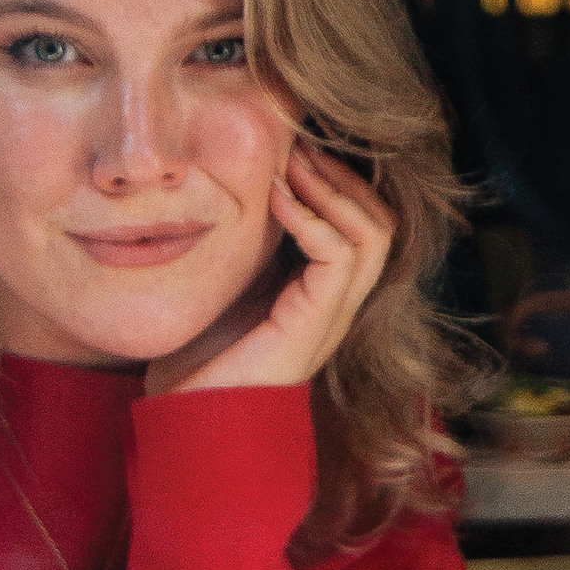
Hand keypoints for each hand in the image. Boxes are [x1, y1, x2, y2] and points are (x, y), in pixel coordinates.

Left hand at [147, 141, 395, 394]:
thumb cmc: (197, 362)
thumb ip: (248, 250)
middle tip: (301, 148)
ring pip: (374, 236)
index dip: (340, 184)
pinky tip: (278, 200)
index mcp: (320, 297)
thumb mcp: (228, 288)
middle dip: (344, 178)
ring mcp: (331, 317)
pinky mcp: (315, 324)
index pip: (364, 228)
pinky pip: (340, 256)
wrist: (187, 421)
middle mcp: (336, 307)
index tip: (297, 151)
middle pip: (382, 225)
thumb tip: (238, 190)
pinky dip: (314, 218)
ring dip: (333, 191)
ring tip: (293, 165)